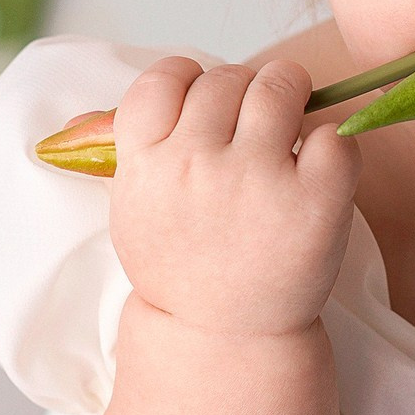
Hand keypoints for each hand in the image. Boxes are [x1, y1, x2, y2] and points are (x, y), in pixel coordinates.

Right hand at [108, 57, 361, 338]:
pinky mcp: (317, 198)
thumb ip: (127, 154)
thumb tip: (79, 121)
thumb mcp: (134, 210)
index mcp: (147, 164)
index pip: (164, 78)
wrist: (223, 336)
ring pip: (281, 86)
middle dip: (243, 92)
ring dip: (289, 97)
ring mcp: (259, 179)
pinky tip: (317, 170)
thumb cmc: (180, 263)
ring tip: (287, 130)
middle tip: (252, 127)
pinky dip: (332, 145)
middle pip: (227, 78)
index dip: (188, 78)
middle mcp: (198, 164)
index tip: (204, 100)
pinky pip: (335, 133)